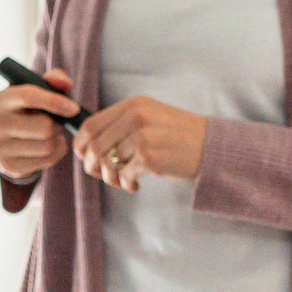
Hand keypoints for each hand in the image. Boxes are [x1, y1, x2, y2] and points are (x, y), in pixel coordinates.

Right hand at [0, 67, 82, 182]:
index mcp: (0, 99)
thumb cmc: (30, 110)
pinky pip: (47, 160)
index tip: (74, 109)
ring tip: (50, 134)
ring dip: (56, 139)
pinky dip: (56, 153)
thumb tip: (66, 84)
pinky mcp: (8, 165)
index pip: (27, 96)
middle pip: (43, 126)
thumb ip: (54, 81)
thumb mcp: (39, 91)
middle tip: (56, 122)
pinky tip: (49, 147)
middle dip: (57, 125)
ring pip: (46, 145)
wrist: (10, 141)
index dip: (54, 101)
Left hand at [72, 96, 208, 193]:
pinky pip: (123, 175)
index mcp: (133, 105)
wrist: (210, 146)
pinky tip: (134, 186)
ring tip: (122, 182)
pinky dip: (125, 185)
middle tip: (104, 176)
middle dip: (93, 166)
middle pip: (94, 146)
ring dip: (110, 178)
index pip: (91, 124)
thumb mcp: (151, 117)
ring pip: (107, 163)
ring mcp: (142, 136)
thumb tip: (89, 145)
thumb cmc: (178, 135)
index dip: (81, 144)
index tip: (84, 157)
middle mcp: (135, 117)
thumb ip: (122, 124)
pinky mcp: (150, 157)